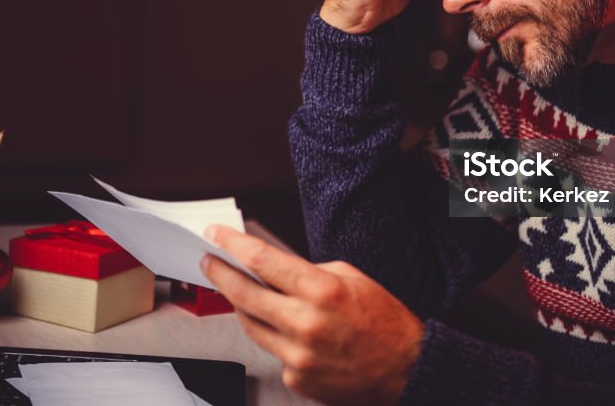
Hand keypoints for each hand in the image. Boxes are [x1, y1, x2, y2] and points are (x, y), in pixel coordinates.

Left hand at [201, 225, 423, 404]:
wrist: (405, 368)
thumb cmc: (384, 321)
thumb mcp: (351, 278)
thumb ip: (309, 272)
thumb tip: (273, 268)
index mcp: (322, 291)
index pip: (263, 261)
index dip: (233, 245)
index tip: (216, 235)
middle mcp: (307, 324)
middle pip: (244, 295)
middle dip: (220, 275)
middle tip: (209, 262)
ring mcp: (299, 355)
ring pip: (251, 325)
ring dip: (242, 306)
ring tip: (242, 292)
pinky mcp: (297, 378)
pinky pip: (273, 351)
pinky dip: (276, 337)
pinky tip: (291, 331)